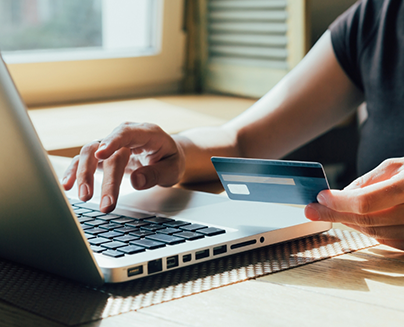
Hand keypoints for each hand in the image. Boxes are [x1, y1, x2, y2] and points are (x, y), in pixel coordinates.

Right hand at [62, 122, 184, 211]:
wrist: (167, 156)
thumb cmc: (170, 160)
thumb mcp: (173, 168)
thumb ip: (156, 174)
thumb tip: (136, 181)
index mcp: (147, 133)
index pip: (126, 133)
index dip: (113, 141)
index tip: (102, 155)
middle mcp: (126, 135)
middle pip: (106, 150)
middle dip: (103, 177)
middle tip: (106, 204)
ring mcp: (112, 144)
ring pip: (90, 153)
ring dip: (84, 174)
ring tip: (84, 197)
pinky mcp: (104, 155)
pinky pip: (85, 160)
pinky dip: (75, 172)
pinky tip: (67, 185)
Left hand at [305, 158, 403, 249]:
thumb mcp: (396, 166)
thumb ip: (368, 181)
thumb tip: (341, 196)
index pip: (366, 202)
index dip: (339, 202)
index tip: (320, 197)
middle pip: (368, 221)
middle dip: (335, 214)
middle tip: (313, 210)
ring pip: (376, 233)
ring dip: (349, 223)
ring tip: (331, 213)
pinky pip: (390, 241)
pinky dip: (368, 231)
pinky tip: (354, 221)